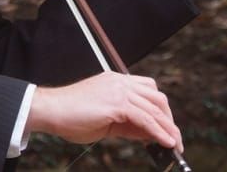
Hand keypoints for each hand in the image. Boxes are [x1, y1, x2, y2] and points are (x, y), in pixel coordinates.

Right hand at [25, 71, 182, 152]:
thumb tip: (148, 134)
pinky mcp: (116, 104)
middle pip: (157, 97)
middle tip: (174, 138)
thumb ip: (127, 124)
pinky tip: (166, 143)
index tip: (166, 128)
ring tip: (175, 145)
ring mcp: (118, 90)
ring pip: (155, 107)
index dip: (160, 110)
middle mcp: (119, 82)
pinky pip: (146, 119)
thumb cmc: (70, 116)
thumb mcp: (105, 121)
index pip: (147, 91)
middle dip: (169, 119)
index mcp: (115, 82)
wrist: (50, 110)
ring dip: (169, 128)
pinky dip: (159, 132)